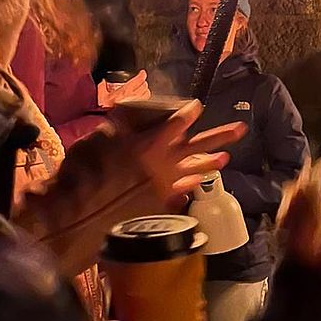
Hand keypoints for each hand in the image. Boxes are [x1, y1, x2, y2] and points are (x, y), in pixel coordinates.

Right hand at [60, 100, 246, 203]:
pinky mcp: (158, 204)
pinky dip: (190, 186)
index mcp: (148, 144)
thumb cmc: (84, 172)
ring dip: (210, 162)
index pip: (175, 123)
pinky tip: (199, 183)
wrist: (79, 214)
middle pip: (196, 146)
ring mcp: (162, 187)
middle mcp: (162, 165)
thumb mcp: (98, 138)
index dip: (188, 112)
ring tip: (226, 157)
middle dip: (219, 136)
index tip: (197, 106)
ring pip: (194, 171)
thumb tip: (126, 110)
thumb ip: (118, 125)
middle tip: (241, 129)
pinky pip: (180, 192)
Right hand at [97, 70, 150, 107]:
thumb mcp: (100, 96)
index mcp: (125, 91)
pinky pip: (145, 102)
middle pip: (144, 86)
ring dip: (145, 90)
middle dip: (142, 82)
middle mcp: (133, 97)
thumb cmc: (104, 110)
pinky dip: (144, 98)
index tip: (142, 73)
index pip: (139, 80)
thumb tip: (103, 81)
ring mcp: (137, 104)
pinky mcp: (138, 111)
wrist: (107, 122)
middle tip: (140, 81)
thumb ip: (102, 86)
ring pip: (147, 94)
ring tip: (142, 89)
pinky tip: (141, 99)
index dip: (142, 75)